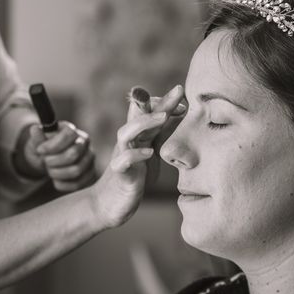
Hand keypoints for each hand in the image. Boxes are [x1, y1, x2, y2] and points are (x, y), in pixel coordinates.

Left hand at [20, 121, 96, 191]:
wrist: (53, 160)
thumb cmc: (47, 148)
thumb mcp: (39, 140)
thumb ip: (37, 136)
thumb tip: (35, 129)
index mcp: (73, 131)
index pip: (69, 135)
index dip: (53, 144)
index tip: (40, 150)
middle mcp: (85, 144)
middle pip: (73, 154)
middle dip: (54, 161)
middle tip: (45, 161)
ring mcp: (89, 160)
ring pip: (76, 170)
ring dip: (57, 173)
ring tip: (50, 170)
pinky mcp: (90, 175)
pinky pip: (77, 184)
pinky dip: (62, 184)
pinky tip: (57, 180)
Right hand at [90, 84, 184, 227]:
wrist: (109, 203)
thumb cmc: (133, 175)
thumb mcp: (149, 150)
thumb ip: (159, 134)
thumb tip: (179, 116)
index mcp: (138, 135)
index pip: (149, 112)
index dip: (165, 101)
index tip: (183, 97)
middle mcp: (128, 141)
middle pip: (138, 115)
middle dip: (159, 101)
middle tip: (179, 90)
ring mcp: (121, 155)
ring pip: (126, 132)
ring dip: (144, 122)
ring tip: (164, 117)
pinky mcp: (119, 173)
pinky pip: (123, 161)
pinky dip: (135, 155)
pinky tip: (149, 153)